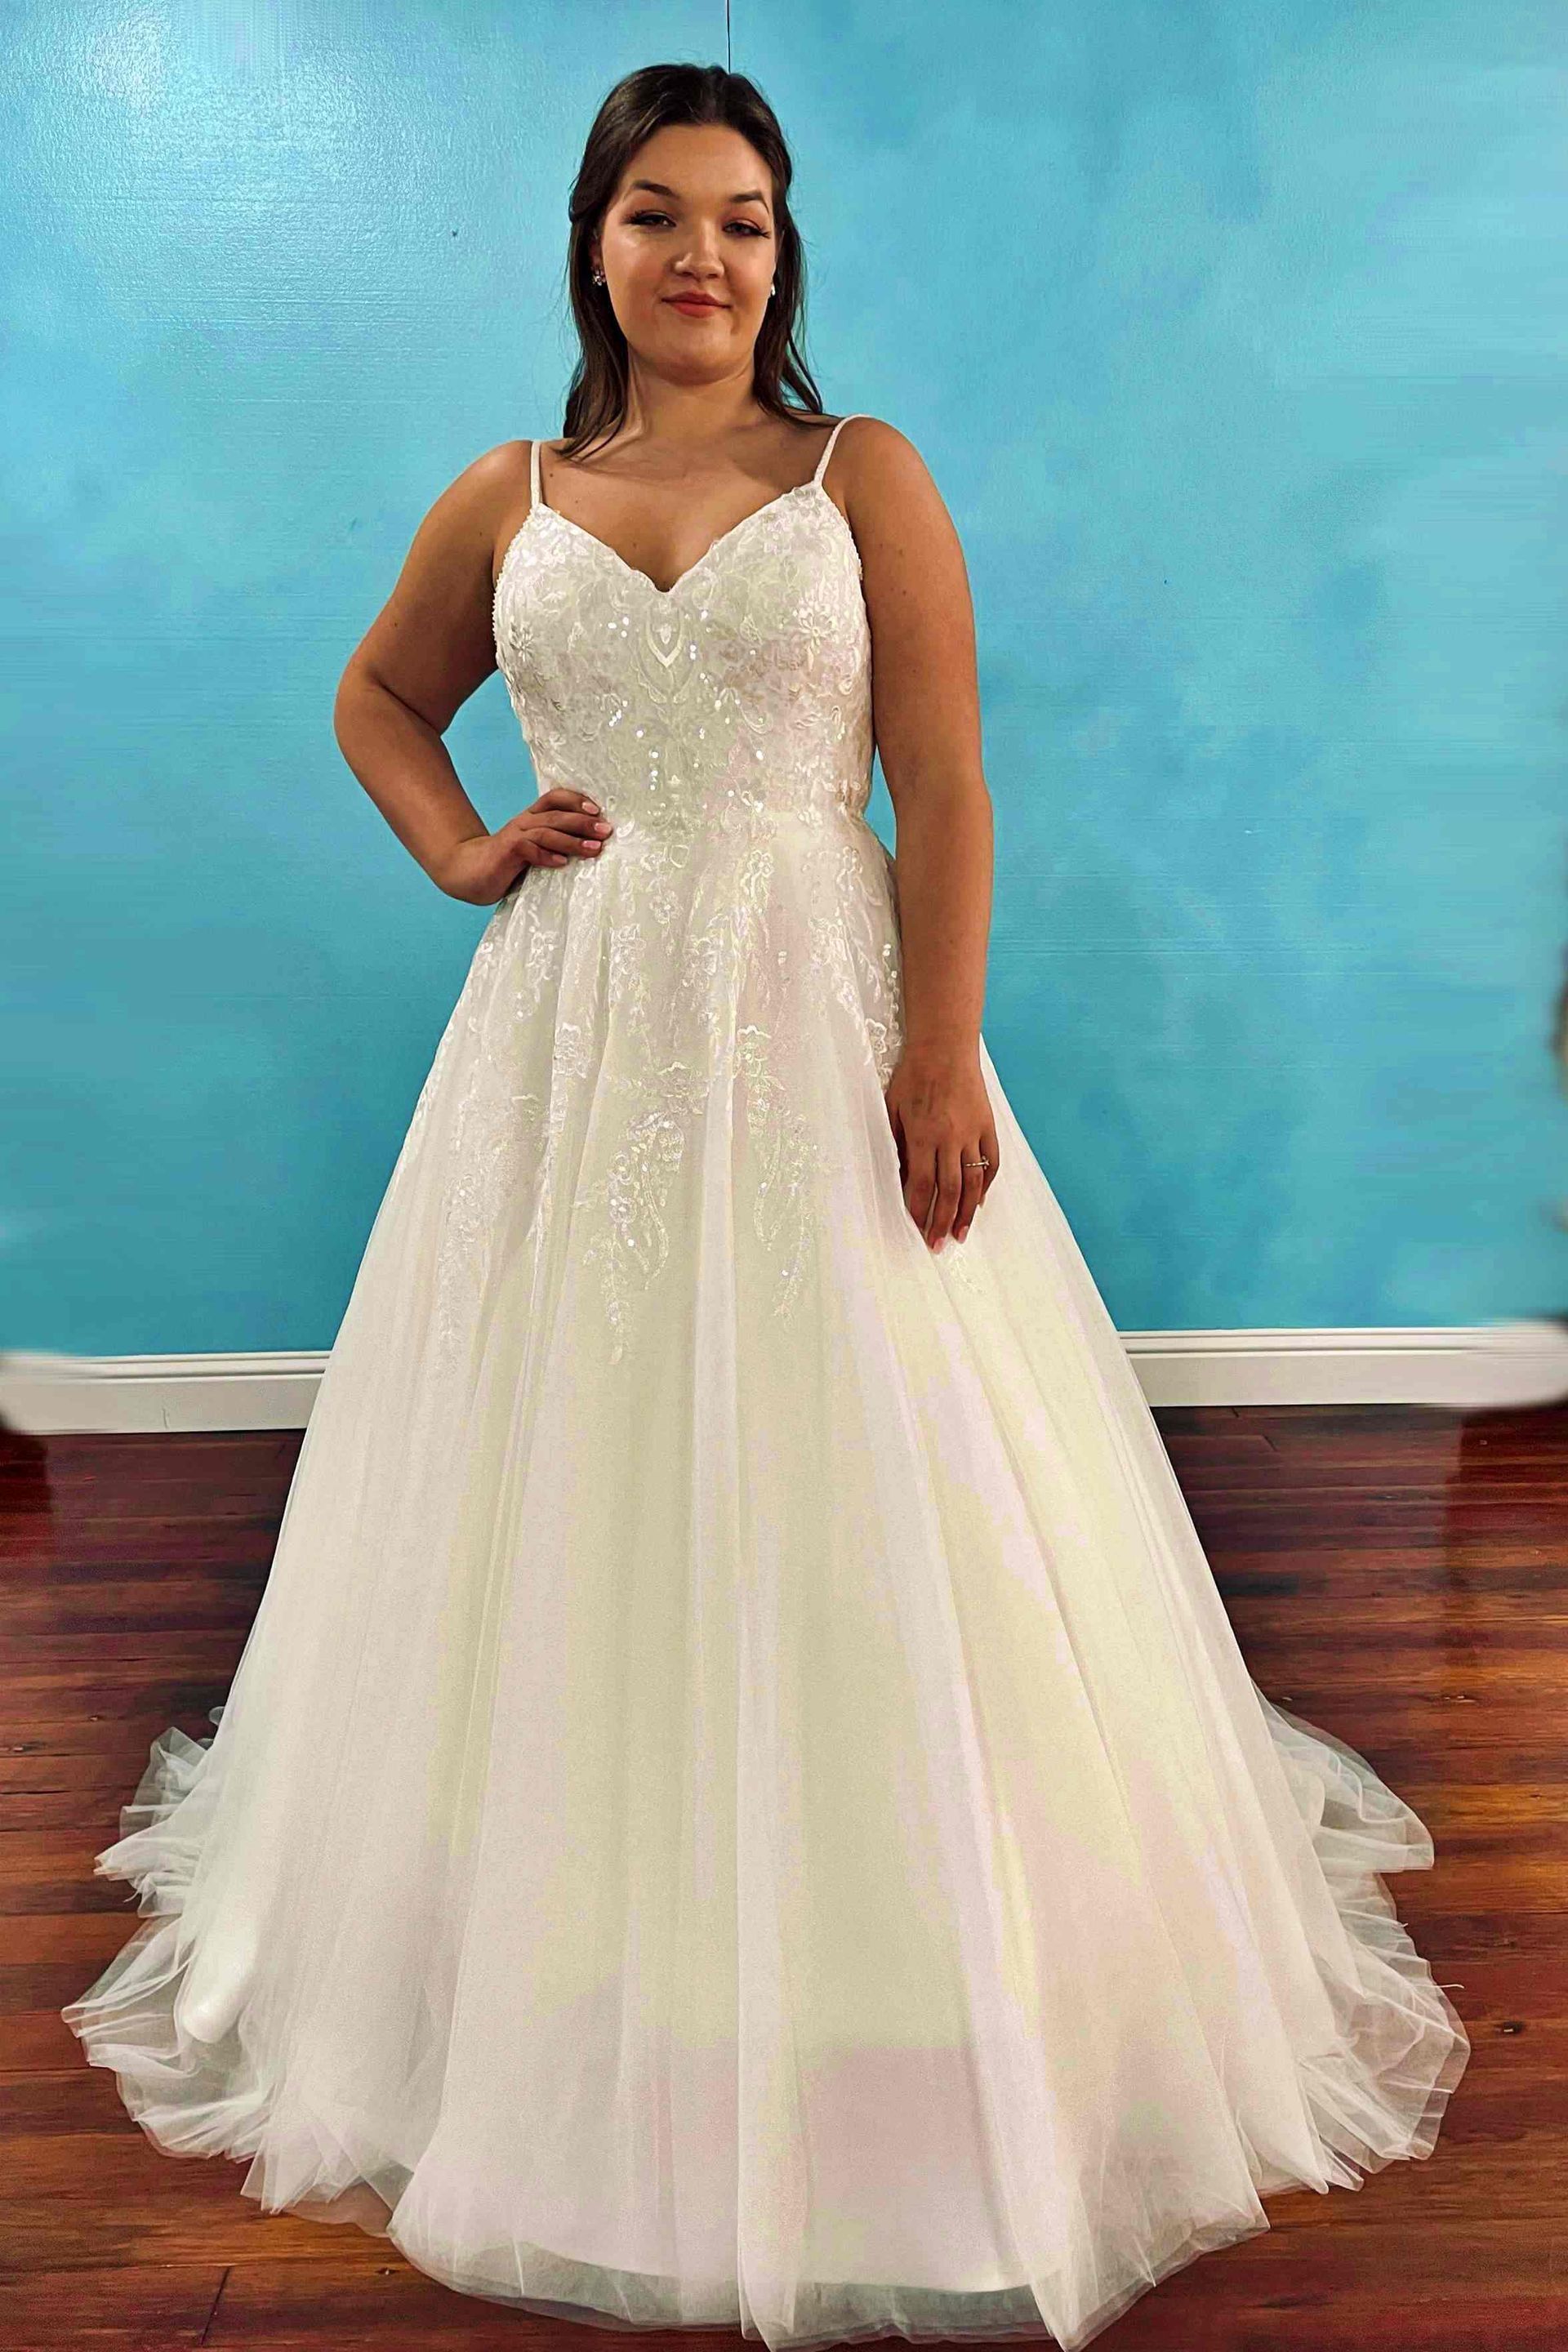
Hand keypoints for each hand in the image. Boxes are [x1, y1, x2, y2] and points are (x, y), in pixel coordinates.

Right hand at [435, 788, 613, 903]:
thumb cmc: (507, 864)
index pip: (555, 798)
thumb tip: (592, 850)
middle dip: (584, 821)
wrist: (468, 872)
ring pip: (547, 831)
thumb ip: (557, 847)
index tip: (599, 812)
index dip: (577, 800)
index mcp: (533, 818)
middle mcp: (525, 821)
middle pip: (557, 814)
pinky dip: (547, 855)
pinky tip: (562, 863)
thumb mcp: (536, 852)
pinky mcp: (506, 851)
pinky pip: (529, 849)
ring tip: (594, 849)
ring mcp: (515, 835)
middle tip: (606, 830)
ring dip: (572, 840)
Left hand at [884, 1042, 999, 1250]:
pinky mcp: (988, 1125)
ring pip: (973, 1182)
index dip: (919, 1212)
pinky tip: (980, 1202)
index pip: (921, 1185)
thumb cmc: (913, 1076)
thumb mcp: (892, 1109)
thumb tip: (897, 1180)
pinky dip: (987, 1185)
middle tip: (938, 1243)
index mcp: (923, 1135)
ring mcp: (973, 1132)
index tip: (916, 1230)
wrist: (945, 1047)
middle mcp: (950, 1138)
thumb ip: (895, 1145)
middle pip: (949, 1191)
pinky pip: (992, 1162)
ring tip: (961, 1234)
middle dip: (943, 1222)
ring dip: (968, 1212)